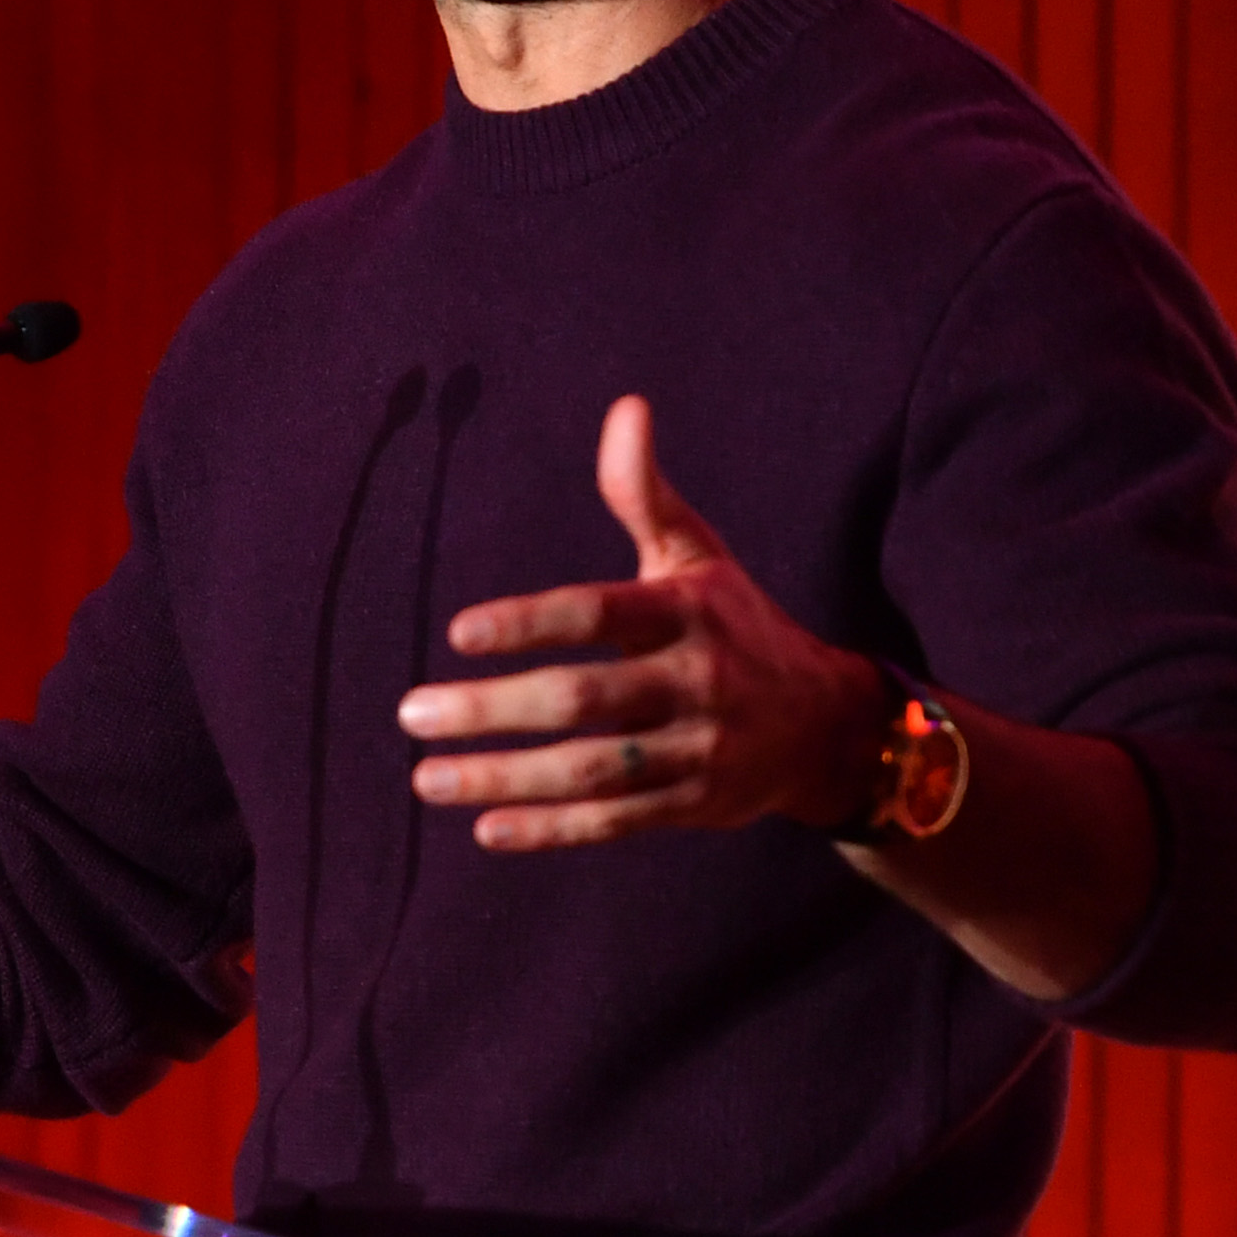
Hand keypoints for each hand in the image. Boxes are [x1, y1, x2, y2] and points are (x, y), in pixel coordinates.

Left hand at [395, 395, 876, 847]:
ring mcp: (695, 752)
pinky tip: (485, 826)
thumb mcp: (698, 557)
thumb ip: (645, 493)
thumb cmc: (737, 626)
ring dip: (503, 779)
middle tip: (411, 712)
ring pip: (589, 771)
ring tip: (424, 778)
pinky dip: (550, 830)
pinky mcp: (691, 806)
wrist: (826, 727)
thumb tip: (626, 407)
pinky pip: (612, 821)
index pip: (598, 615)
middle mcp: (694, 683)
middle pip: (583, 700)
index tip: (460, 632)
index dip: (530, 623)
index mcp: (687, 614)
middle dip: (492, 709)